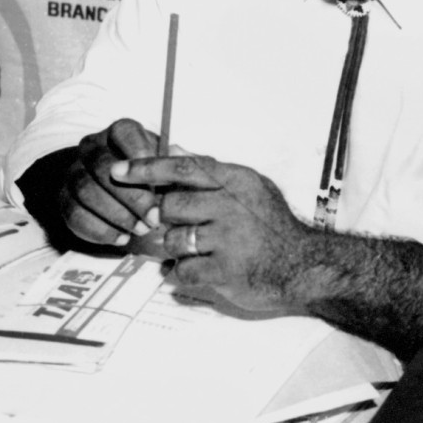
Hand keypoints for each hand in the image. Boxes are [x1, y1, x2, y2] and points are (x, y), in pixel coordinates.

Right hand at [60, 118, 163, 250]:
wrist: (118, 191)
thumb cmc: (151, 176)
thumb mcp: (166, 165)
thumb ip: (174, 164)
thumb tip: (181, 159)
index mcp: (119, 132)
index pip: (124, 133)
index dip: (140, 156)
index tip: (159, 180)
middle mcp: (92, 147)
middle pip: (104, 167)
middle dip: (131, 196)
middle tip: (153, 218)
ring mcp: (74, 172)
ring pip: (87, 191)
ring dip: (117, 215)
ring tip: (141, 230)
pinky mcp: (64, 199)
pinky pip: (75, 215)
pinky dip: (100, 230)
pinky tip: (121, 238)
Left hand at [109, 153, 311, 312]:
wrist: (303, 266)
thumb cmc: (272, 225)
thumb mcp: (251, 188)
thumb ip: (213, 172)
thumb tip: (176, 150)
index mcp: (237, 181)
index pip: (183, 168)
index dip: (147, 168)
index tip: (119, 171)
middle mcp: (232, 206)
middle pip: (170, 206)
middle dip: (165, 218)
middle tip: (178, 225)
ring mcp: (228, 239)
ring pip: (172, 240)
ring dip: (174, 248)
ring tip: (194, 249)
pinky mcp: (225, 271)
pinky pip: (181, 270)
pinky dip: (182, 273)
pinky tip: (198, 269)